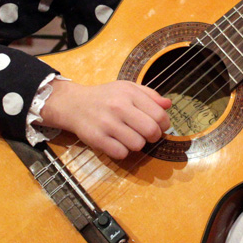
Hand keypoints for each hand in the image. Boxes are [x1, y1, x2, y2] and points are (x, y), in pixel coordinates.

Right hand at [40, 79, 171, 158]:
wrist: (74, 104)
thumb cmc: (106, 96)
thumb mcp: (128, 88)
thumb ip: (150, 95)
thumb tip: (168, 104)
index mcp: (129, 93)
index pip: (159, 115)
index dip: (164, 124)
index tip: (160, 126)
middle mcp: (119, 107)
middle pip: (151, 131)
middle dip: (154, 136)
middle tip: (147, 135)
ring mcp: (107, 124)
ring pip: (138, 145)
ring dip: (137, 144)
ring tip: (129, 136)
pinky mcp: (97, 139)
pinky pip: (121, 154)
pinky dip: (123, 151)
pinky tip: (117, 142)